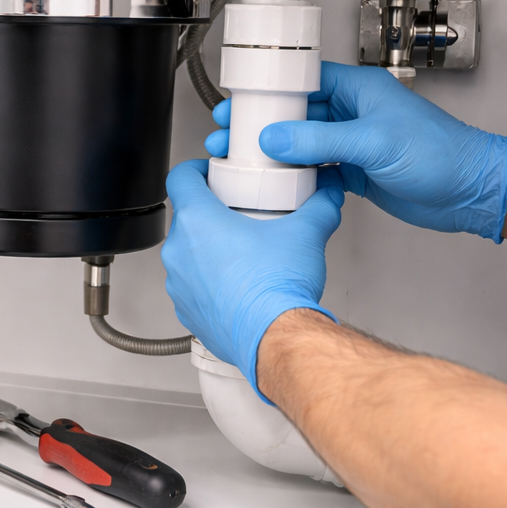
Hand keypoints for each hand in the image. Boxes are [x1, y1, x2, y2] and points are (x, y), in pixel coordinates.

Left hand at [162, 161, 342, 395]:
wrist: (275, 338)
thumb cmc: (277, 288)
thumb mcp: (305, 233)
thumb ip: (319, 206)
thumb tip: (327, 196)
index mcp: (198, 221)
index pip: (180, 177)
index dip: (194, 170)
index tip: (209, 172)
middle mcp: (180, 252)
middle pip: (186, 218)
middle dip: (209, 213)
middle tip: (236, 214)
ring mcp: (179, 285)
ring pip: (187, 255)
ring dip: (207, 251)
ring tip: (239, 253)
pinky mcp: (187, 311)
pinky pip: (193, 288)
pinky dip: (209, 283)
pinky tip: (237, 285)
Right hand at [203, 62, 506, 239]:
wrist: (470, 192)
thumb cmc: (442, 154)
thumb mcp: (373, 142)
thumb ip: (320, 140)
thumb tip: (275, 138)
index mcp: (358, 90)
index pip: (304, 82)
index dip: (270, 92)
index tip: (242, 102)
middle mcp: (353, 113)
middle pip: (296, 115)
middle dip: (262, 125)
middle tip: (231, 134)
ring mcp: (353, 144)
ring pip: (303, 145)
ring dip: (275, 154)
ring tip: (243, 161)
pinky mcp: (356, 171)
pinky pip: (316, 171)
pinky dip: (296, 178)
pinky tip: (278, 185)